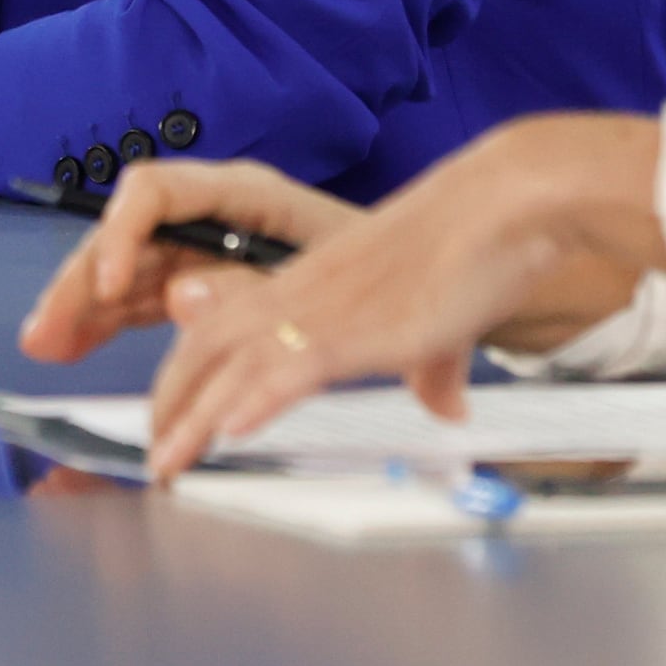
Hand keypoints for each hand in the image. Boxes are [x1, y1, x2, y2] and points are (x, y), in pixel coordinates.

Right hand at [19, 159, 367, 360]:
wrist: (434, 286)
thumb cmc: (392, 266)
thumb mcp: (326, 276)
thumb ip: (251, 286)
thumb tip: (180, 298)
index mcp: (244, 195)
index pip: (158, 192)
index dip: (122, 234)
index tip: (110, 288)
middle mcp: (212, 217)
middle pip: (128, 235)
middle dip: (82, 280)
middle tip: (47, 331)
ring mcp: (202, 252)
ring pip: (126, 271)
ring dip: (81, 306)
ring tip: (45, 344)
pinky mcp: (202, 289)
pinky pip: (141, 303)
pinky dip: (105, 325)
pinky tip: (71, 347)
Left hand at [123, 114, 665, 480]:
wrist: (509, 203)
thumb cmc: (478, 246)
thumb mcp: (439, 320)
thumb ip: (431, 364)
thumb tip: (446, 404)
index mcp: (314, 282)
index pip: (226, 326)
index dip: (192, 375)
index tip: (175, 420)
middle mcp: (306, 290)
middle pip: (208, 342)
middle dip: (173, 402)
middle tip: (157, 456)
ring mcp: (328, 308)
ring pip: (235, 361)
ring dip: (194, 416)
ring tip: (169, 462)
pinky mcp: (361, 327)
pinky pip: (292, 365)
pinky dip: (257, 398)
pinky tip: (230, 430)